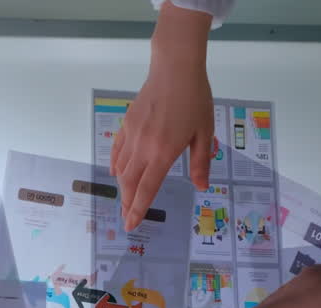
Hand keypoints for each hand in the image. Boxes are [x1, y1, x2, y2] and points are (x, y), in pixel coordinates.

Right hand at [113, 2, 214, 229]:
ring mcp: (132, 136)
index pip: (147, 189)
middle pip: (130, 184)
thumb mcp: (204, 132)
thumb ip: (201, 162)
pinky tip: (118, 172)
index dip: (138, 209)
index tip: (131, 225)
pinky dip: (116, 165)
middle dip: (127, 204)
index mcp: (163, 153)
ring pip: (122, 169)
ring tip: (125, 199)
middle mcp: (143, 148)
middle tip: (127, 218)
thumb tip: (201, 186)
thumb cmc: (195, 99)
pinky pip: (117, 151)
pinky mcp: (127, 124)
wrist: (174, 68)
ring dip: (123, 187)